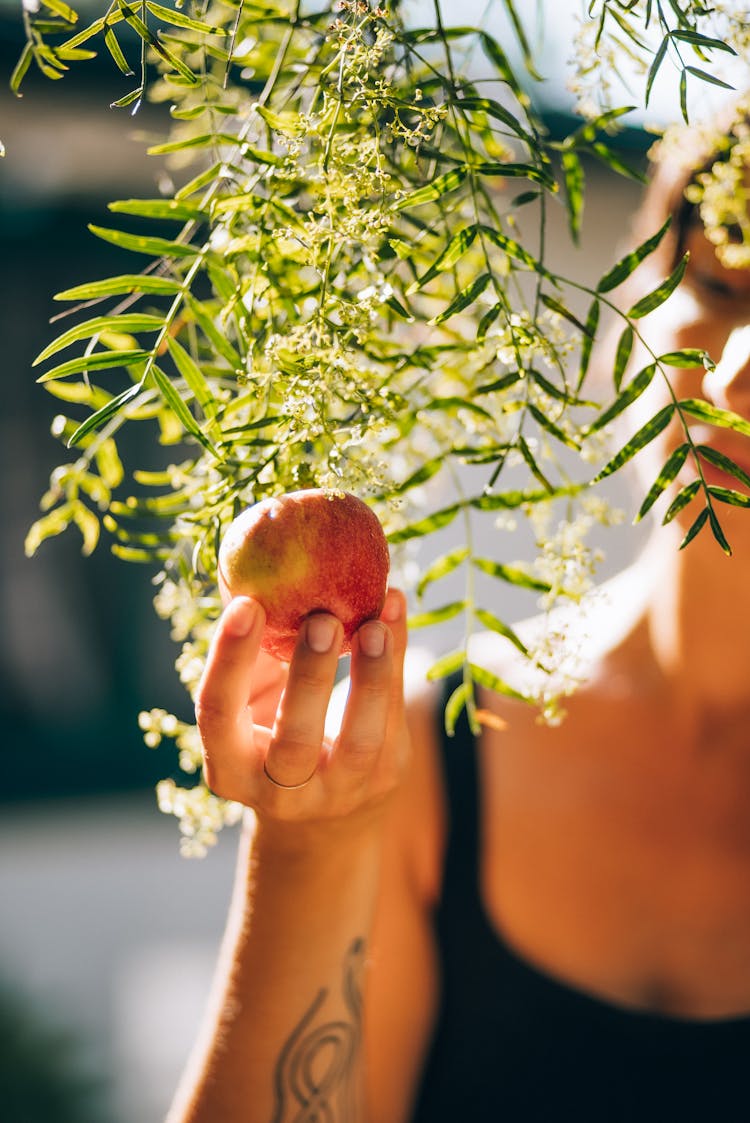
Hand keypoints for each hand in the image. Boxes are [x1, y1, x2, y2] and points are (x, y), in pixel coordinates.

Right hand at [195, 588, 407, 825]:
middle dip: (309, 677)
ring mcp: (336, 792)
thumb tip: (259, 573)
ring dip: (370, 677)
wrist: (323, 808)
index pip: (217, 713)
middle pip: (293, 740)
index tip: (246, 604)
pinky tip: (393, 613)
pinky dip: (396, 663)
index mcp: (228, 767)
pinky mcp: (382, 778)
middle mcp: (279, 792)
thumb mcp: (252, 700)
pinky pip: (395, 720)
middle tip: (321, 617)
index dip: (228, 660)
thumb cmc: (273, 728)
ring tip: (373, 622)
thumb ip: (254, 649)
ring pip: (358, 741)